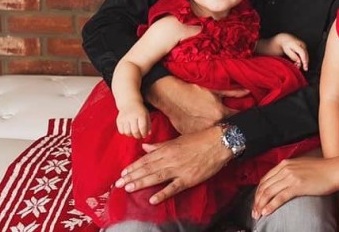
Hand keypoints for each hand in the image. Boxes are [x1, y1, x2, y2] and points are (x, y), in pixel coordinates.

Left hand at [114, 126, 230, 203]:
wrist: (219, 141)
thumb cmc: (199, 139)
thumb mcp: (178, 139)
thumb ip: (160, 145)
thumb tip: (144, 146)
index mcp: (168, 149)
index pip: (146, 159)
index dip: (133, 166)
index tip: (123, 173)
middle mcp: (170, 159)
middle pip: (148, 168)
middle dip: (132, 176)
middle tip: (119, 184)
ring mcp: (179, 169)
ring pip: (156, 177)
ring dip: (141, 183)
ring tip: (129, 188)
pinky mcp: (189, 178)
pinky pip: (174, 188)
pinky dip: (163, 194)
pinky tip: (153, 200)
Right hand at [116, 103, 150, 138]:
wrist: (129, 102)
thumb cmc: (140, 110)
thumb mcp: (146, 115)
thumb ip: (148, 124)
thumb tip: (148, 134)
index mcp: (141, 114)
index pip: (142, 127)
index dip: (144, 133)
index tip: (144, 135)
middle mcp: (132, 116)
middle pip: (135, 131)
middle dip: (138, 136)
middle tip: (139, 136)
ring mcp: (124, 118)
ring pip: (127, 132)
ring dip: (131, 135)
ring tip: (134, 133)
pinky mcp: (119, 120)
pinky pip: (121, 131)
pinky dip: (125, 133)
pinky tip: (128, 130)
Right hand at [146, 76, 248, 133]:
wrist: (171, 97)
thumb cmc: (193, 92)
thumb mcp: (215, 91)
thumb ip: (233, 93)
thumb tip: (248, 91)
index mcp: (221, 114)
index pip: (238, 119)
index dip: (243, 118)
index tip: (245, 118)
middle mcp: (212, 126)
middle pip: (228, 130)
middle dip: (231, 127)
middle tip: (233, 124)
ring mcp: (201, 133)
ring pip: (215, 136)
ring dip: (219, 133)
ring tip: (219, 130)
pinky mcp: (191, 136)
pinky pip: (203, 138)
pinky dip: (206, 136)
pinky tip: (206, 132)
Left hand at [251, 157, 338, 218]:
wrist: (335, 170)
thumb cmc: (322, 170)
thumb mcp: (301, 167)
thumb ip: (290, 172)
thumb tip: (282, 183)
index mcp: (285, 163)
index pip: (265, 179)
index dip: (258, 192)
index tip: (256, 201)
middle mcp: (286, 168)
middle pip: (265, 186)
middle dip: (257, 201)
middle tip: (253, 212)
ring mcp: (291, 177)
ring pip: (269, 192)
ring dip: (261, 205)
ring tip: (257, 215)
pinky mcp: (298, 185)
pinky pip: (280, 197)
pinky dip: (271, 206)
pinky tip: (266, 212)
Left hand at [279, 35, 308, 70]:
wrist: (286, 39)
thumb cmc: (286, 45)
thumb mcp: (287, 51)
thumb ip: (293, 56)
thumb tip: (299, 61)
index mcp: (296, 44)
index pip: (302, 53)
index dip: (304, 60)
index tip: (305, 66)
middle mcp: (302, 44)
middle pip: (306, 55)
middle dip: (305, 63)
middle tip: (303, 68)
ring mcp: (304, 45)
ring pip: (306, 55)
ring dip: (304, 61)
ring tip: (298, 66)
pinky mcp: (305, 47)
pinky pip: (305, 54)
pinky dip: (304, 59)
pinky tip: (299, 62)